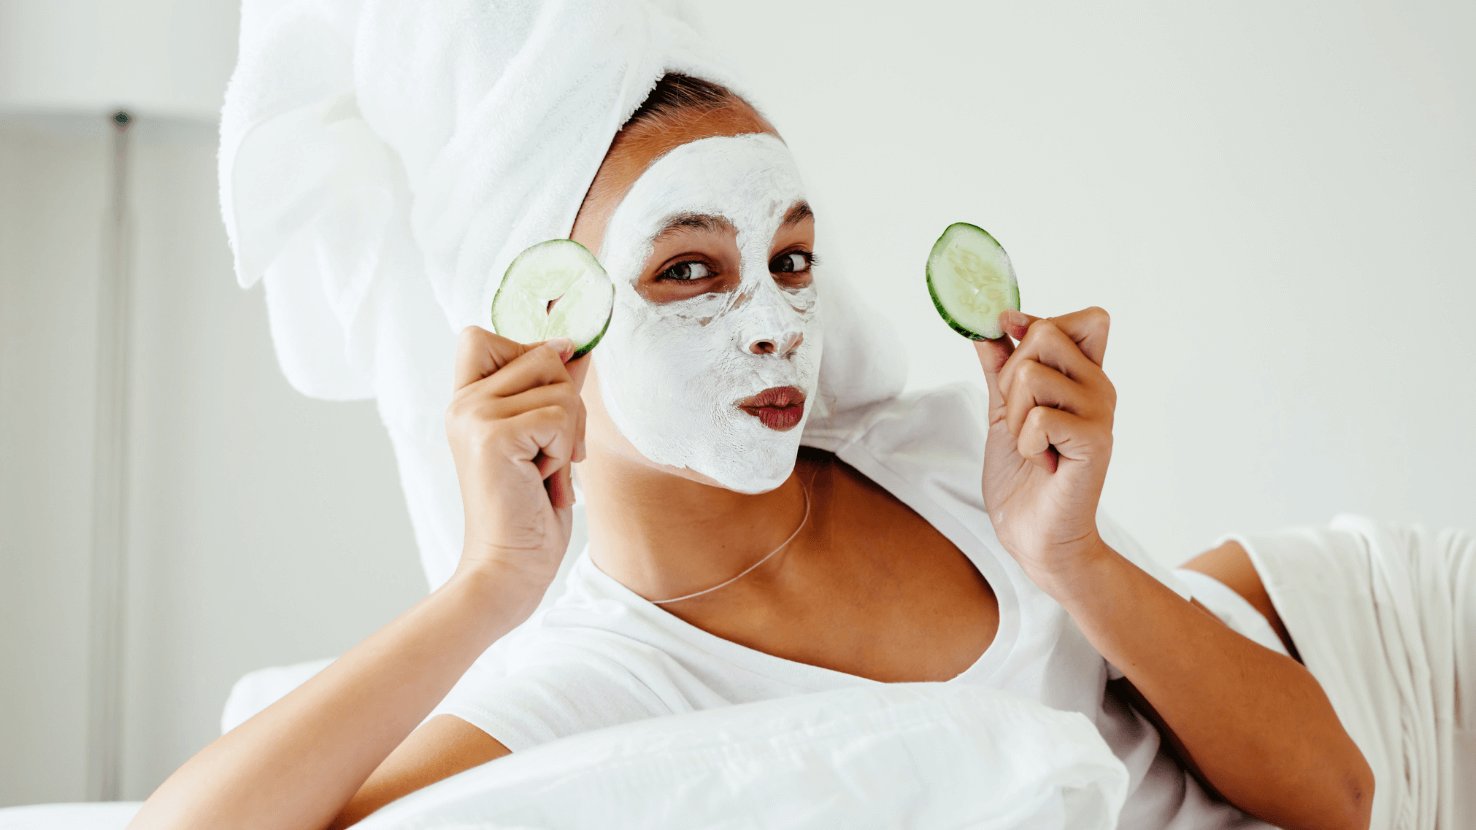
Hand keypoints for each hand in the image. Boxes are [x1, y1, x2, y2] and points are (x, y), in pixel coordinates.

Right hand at [444, 327, 588, 610]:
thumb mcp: (542, 438)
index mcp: (464, 401)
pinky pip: (561, 416)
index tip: (549, 394)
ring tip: (545, 470)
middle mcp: (461, 403)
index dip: (527, 351)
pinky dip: (565, 451)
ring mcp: (473, 416)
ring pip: (561, 388)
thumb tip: (575, 344)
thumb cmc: (528, 510)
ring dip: (570, 434)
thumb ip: (550, 390)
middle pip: (542, 355)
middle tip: (551, 452)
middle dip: (568, 404)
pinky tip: (544, 479)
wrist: (509, 568)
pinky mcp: (493, 437)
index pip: (480, 336)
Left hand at [973, 307, 1115, 594]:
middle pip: (1046, 334)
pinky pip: (1039, 416)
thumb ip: (1000, 369)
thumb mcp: (1003, 412)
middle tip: (1021, 418)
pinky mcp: (1095, 442)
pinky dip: (1025, 443)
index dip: (1037, 321)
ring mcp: (1101, 413)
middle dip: (1011, 375)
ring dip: (1015, 416)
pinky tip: (1042, 462)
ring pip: (1032, 374)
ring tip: (1032, 445)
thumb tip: (989, 327)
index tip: (1006, 334)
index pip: (1085, 319)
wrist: (1034, 536)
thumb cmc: (1023, 478)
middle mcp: (1100, 388)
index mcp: (1084, 377)